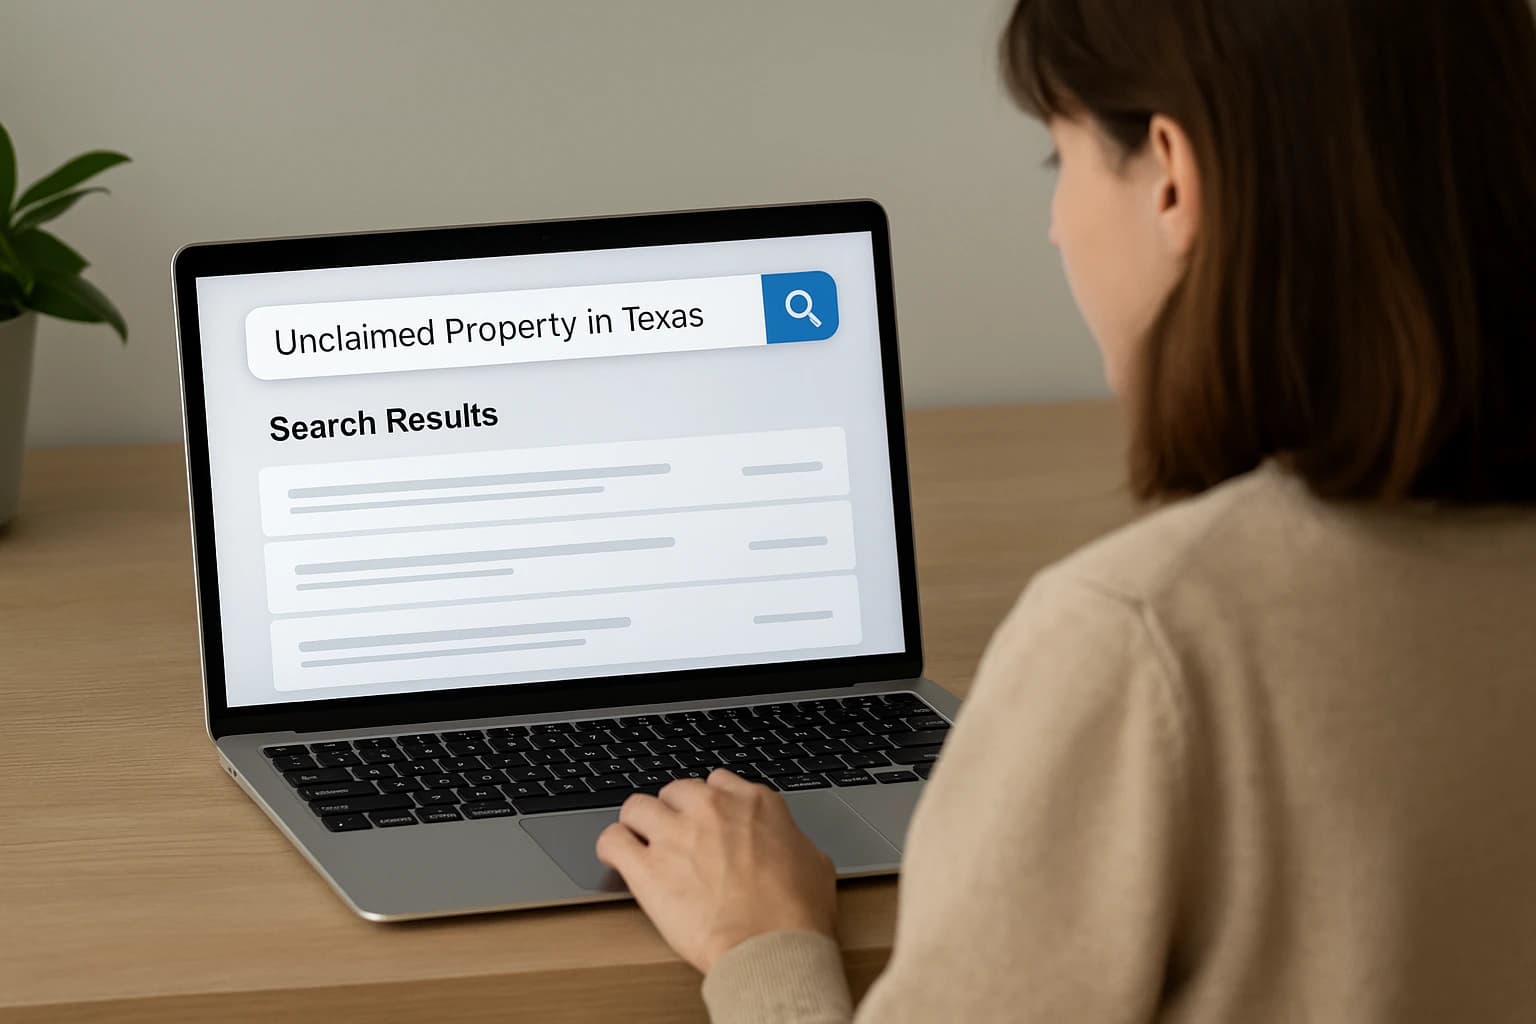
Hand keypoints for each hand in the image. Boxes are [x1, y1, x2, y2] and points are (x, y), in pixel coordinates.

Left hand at [595, 768, 837, 973]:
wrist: (770, 946)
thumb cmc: (795, 913)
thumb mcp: (814, 862)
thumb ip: (791, 841)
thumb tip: (788, 846)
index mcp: (753, 804)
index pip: (717, 782)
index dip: (710, 803)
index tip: (708, 819)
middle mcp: (711, 809)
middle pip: (675, 790)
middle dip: (674, 811)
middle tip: (677, 837)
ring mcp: (676, 834)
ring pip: (637, 806)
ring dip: (638, 823)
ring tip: (640, 842)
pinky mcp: (647, 868)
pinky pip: (612, 840)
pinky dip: (611, 846)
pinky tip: (616, 856)